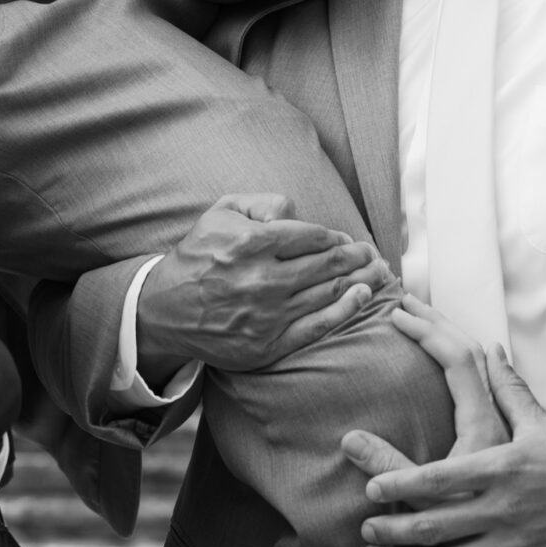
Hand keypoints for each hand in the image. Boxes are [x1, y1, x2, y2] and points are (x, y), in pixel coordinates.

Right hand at [135, 191, 387, 380]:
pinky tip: (362, 297)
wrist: (166, 310)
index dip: (334, 237)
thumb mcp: (219, 214)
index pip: (310, 236)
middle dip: (357, 257)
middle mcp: (262, 279)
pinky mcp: (268, 344)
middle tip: (372, 253)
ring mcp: (267, 315)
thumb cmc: (198, 257)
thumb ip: (258, 202)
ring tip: (379, 272)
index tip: (345, 239)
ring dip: (361, 280)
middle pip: (326, 265)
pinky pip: (318, 326)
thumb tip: (293, 210)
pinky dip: (345, 310)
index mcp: (250, 243)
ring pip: (328, 293)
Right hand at [339, 295, 510, 490]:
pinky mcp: (512, 443)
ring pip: (486, 369)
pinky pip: (494, 389)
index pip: (456, 359)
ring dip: (453, 340)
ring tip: (426, 321)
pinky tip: (468, 361)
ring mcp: (509, 431)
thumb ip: (390, 470)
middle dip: (436, 325)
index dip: (425, 332)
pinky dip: (474, 366)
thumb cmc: (487, 534)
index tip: (396, 314)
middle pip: (471, 356)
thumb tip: (349, 438)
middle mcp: (500, 422)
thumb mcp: (431, 502)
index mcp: (484, 425)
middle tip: (405, 302)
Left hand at [357, 347, 545, 546]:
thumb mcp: (541, 422)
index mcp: (502, 466)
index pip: (438, 478)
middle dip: (395, 529)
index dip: (399, 485)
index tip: (371, 490)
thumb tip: (488, 349)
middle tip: (366, 530)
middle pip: (436, 525)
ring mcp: (519, 546)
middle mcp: (505, 509)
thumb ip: (507, 390)